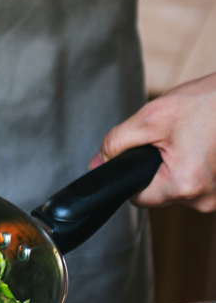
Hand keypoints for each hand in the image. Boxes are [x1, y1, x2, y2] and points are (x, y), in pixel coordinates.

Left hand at [90, 72, 215, 211]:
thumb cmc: (209, 102)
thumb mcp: (151, 117)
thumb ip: (117, 143)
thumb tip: (98, 163)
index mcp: (184, 185)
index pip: (137, 198)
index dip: (131, 176)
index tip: (139, 155)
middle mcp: (205, 200)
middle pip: (159, 194)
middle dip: (156, 168)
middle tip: (168, 139)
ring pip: (179, 188)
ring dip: (176, 167)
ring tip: (188, 139)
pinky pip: (198, 184)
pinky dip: (194, 166)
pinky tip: (201, 145)